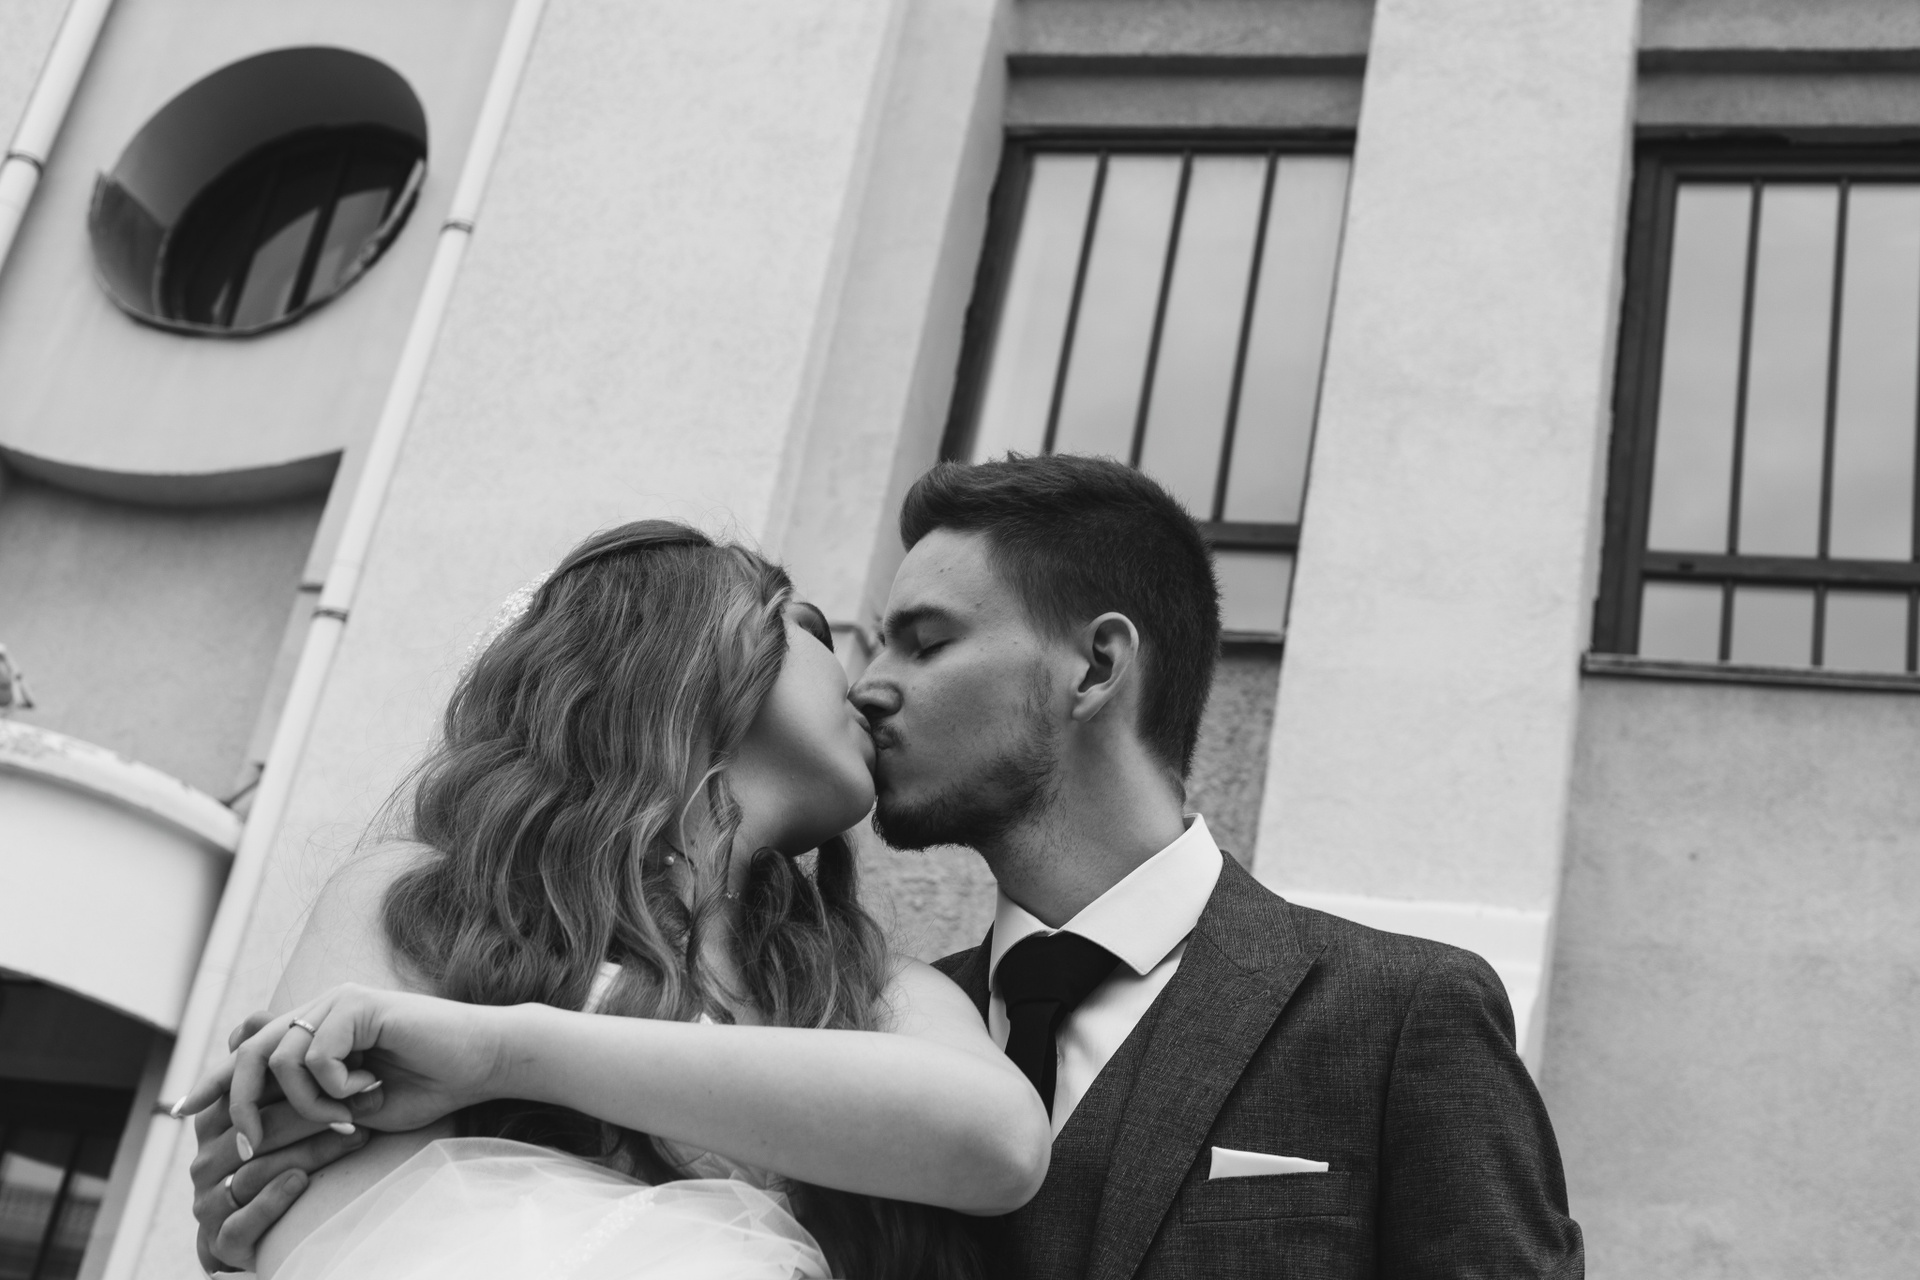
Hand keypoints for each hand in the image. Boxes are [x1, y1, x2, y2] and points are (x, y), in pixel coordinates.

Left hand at [176, 985, 513, 1152]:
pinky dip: (335, 1087)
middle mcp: (323, 1007)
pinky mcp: (357, 1003)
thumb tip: (250, 1127)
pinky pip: (315, 1056)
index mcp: (321, 1028)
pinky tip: (371, 1089)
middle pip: (247, 1052)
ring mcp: (338, 1000)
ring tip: (346, 1116)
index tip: (180, 1111)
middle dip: (235, 1103)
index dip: (212, 1080)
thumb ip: (310, 1105)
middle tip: (247, 1145)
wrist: (483, 1063)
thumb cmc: (429, 1086)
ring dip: (307, 1104)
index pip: (250, 1049)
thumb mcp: (356, 1107)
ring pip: (278, 1059)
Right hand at [186, 1013, 375, 1272]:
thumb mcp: (282, 1108)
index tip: (353, 1064)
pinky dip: (275, 1198)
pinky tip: (305, 1181)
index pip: (246, 1092)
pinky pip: (244, 1218)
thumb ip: (269, 1066)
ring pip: (256, 1168)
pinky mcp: (224, 1239)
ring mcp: (211, 1202)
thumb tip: (256, 1017)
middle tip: (367, 1099)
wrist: (275, 1233)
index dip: (296, 1077)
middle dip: (313, 1110)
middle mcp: (206, 1160)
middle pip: (256, 1126)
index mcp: (215, 1125)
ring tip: (356, 1133)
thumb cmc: (286, 1155)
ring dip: (311, 1149)